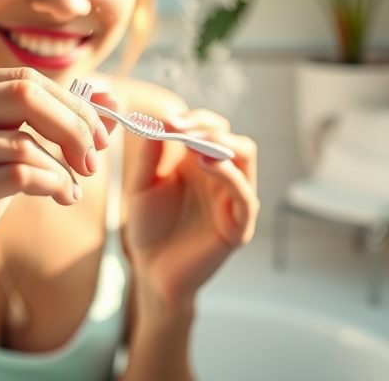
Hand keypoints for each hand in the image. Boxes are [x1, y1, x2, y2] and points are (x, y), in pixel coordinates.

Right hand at [0, 68, 113, 297]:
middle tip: (94, 159)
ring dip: (62, 170)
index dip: (71, 104)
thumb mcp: (12, 148)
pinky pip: (17, 176)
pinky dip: (51, 185)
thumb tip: (112, 98)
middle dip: (73, 127)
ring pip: (23, 144)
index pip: (22, 79)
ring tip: (69, 189)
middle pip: (23, 96)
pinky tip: (60, 198)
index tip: (99, 136)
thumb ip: (57, 120)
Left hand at [124, 109, 257, 307]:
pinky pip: (245, 196)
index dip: (195, 119)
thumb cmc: (149, 227)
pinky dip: (231, 176)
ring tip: (194, 143)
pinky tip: (207, 164)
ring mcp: (233, 199)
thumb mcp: (142, 186)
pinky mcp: (238, 225)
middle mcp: (222, 177)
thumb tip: (157, 122)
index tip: (168, 121)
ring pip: (246, 158)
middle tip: (181, 129)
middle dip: (210, 128)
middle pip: (234, 138)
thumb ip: (149, 156)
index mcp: (201, 163)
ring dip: (223, 144)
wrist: (151, 269)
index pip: (213, 127)